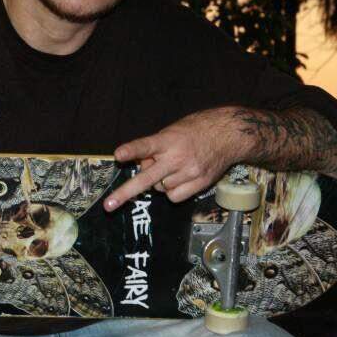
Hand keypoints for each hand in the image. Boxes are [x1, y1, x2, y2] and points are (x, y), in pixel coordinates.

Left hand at [103, 107, 251, 210]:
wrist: (228, 135)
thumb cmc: (195, 131)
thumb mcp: (171, 132)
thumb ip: (154, 148)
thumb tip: (139, 166)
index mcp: (168, 140)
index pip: (146, 145)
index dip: (132, 151)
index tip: (118, 155)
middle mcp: (177, 157)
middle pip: (147, 178)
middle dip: (126, 193)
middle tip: (108, 205)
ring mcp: (189, 172)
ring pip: (160, 189)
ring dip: (160, 182)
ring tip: (172, 167)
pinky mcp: (200, 184)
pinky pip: (175, 197)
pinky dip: (173, 191)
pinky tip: (180, 178)